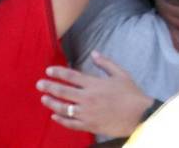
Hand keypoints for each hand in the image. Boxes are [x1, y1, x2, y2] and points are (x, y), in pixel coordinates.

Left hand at [36, 51, 152, 137]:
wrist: (139, 115)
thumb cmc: (132, 94)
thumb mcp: (121, 74)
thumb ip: (106, 63)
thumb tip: (94, 53)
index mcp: (95, 84)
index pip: (71, 76)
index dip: (58, 72)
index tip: (48, 70)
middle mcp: (88, 98)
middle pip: (63, 91)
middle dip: (49, 87)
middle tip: (39, 84)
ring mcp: (87, 113)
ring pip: (63, 108)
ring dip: (51, 103)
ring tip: (44, 99)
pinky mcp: (89, 125)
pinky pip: (70, 123)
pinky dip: (61, 119)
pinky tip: (54, 116)